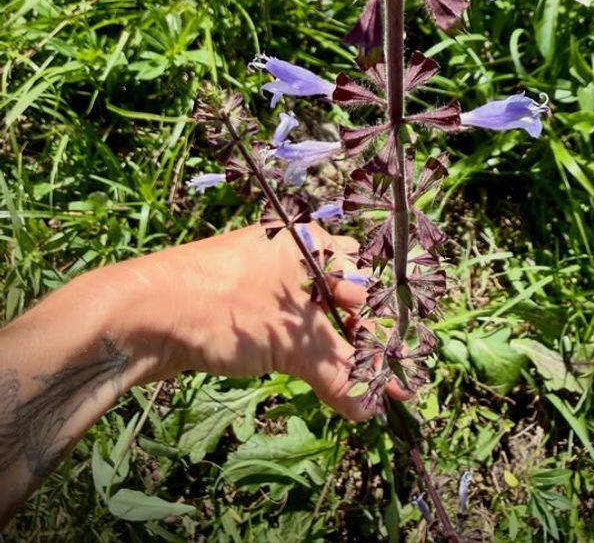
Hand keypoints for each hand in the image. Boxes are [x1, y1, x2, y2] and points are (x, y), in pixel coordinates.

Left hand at [122, 223, 402, 421]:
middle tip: (381, 378)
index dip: (382, 323)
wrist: (140, 314)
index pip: (363, 281)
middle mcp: (291, 254)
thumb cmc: (225, 308)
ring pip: (313, 315)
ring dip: (335, 352)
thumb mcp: (290, 342)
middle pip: (340, 298)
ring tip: (354, 387)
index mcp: (310, 243)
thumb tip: (372, 406)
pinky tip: (319, 380)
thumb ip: (338, 372)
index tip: (397, 364)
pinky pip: (287, 326)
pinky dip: (306, 354)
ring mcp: (264, 279)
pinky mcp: (242, 306)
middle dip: (362, 341)